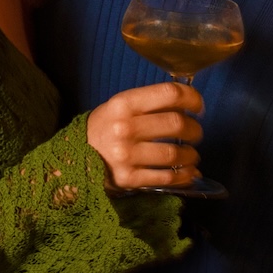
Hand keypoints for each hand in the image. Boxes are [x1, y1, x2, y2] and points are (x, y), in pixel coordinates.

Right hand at [84, 82, 204, 190]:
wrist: (74, 156)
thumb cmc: (105, 128)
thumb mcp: (120, 107)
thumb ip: (150, 104)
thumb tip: (189, 107)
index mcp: (124, 104)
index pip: (169, 94)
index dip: (192, 98)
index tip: (198, 107)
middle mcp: (124, 128)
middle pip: (177, 123)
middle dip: (194, 129)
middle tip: (195, 134)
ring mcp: (126, 155)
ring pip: (175, 154)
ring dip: (191, 155)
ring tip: (191, 155)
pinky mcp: (129, 178)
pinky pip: (168, 178)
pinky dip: (184, 176)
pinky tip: (187, 172)